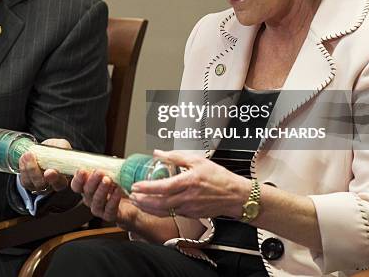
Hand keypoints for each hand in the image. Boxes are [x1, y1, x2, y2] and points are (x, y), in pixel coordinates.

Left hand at [19, 138, 70, 193]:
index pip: (61, 183)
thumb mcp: (62, 145)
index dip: (55, 179)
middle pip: (44, 185)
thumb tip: (62, 148)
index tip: (50, 171)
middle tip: (36, 162)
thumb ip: (63, 147)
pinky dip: (23, 168)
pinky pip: (25, 181)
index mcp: (63, 177)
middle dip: (37, 175)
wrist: (42, 151)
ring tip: (28, 155)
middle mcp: (52, 185)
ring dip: (29, 168)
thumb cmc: (54, 150)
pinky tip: (24, 158)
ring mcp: (40, 186)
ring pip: (32, 183)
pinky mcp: (29, 184)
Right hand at [71, 169, 137, 230]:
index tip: (82, 171)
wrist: (132, 202)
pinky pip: (110, 209)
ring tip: (108, 180)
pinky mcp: (109, 216)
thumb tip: (108, 158)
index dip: (78, 179)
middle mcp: (90, 199)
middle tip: (99, 172)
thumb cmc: (118, 186)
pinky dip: (114, 199)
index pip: (77, 185)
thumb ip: (106, 168)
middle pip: (87, 191)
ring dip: (102, 189)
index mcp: (87, 188)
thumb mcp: (112, 174)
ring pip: (97, 201)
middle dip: (93, 181)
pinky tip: (118, 191)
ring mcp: (99, 209)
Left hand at [128, 150, 248, 218]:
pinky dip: (159, 211)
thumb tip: (157, 152)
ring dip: (148, 208)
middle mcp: (187, 198)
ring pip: (164, 211)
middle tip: (131, 196)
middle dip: (142, 201)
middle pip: (159, 203)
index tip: (135, 185)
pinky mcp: (191, 215)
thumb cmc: (219, 178)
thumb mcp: (198, 160)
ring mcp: (189, 208)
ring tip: (137, 202)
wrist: (236, 196)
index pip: (163, 187)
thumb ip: (175, 156)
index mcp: (188, 182)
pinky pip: (171, 214)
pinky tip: (153, 206)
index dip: (147, 188)